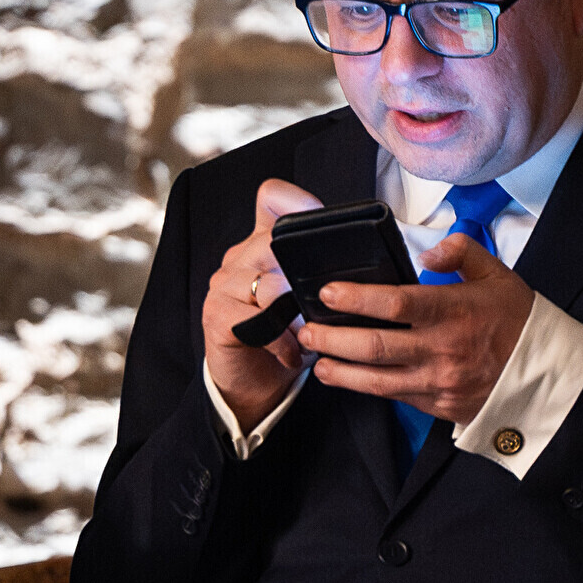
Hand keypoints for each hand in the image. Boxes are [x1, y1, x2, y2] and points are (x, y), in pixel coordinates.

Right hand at [200, 178, 324, 429]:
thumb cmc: (286, 338)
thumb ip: (323, 274)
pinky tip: (292, 354)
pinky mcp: (217, 316)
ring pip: (270, 285)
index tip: (317, 216)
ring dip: (298, 316)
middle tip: (321, 306)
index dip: (294, 200)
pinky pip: (258, 321)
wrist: (253, 384)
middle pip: (275, 244)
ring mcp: (223, 285)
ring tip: (310, 336)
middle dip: (305, 278)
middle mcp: (238, 258)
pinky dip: (283, 342)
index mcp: (261, 244)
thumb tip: (365, 268)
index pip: (271, 198)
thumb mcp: (307, 299)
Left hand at [299, 230, 534, 427]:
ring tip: (316, 358)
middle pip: (373, 346)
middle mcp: (442, 350)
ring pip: (376, 379)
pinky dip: (365, 387)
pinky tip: (347, 377)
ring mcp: (438, 382)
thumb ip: (462, 251)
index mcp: (454, 312)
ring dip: (339, 370)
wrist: (546, 376)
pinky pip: (393, 395)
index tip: (328, 291)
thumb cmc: (519, 322)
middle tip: (307, 328)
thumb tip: (430, 250)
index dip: (356, 297)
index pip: (396, 304)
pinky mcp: (437, 405)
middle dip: (333, 337)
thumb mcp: (497, 274)